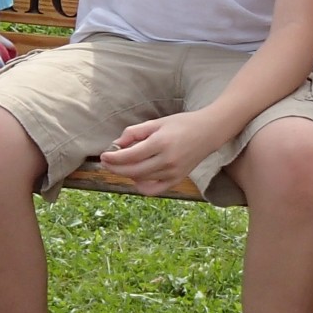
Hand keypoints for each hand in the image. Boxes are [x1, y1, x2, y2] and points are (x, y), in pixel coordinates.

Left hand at [98, 111, 225, 195]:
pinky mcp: (177, 179)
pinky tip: (137, 176)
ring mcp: (173, 172)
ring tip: (122, 164)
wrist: (209, 132)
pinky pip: (154, 190)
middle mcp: (167, 160)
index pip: (130, 156)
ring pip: (141, 180)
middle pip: (132, 171)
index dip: (113, 158)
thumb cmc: (181, 124)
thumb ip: (134, 132)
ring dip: (127, 174)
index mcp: (161, 143)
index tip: (104, 156)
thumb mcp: (156, 123)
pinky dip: (141, 185)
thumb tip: (116, 145)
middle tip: (106, 163)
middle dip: (115, 168)